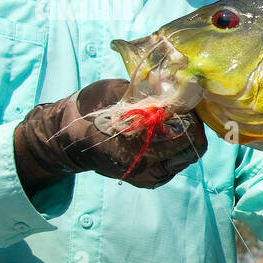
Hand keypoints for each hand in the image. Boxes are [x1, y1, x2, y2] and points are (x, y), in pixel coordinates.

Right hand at [13, 79, 207, 193]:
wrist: (70, 140)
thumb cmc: (91, 111)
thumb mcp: (114, 93)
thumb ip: (145, 91)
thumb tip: (174, 81)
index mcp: (136, 147)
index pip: (184, 134)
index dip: (190, 114)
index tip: (187, 99)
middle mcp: (145, 168)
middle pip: (192, 148)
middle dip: (193, 126)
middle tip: (186, 109)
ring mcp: (149, 177)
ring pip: (187, 157)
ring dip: (187, 138)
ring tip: (176, 120)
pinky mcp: (150, 181)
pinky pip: (176, 164)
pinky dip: (178, 148)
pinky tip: (167, 134)